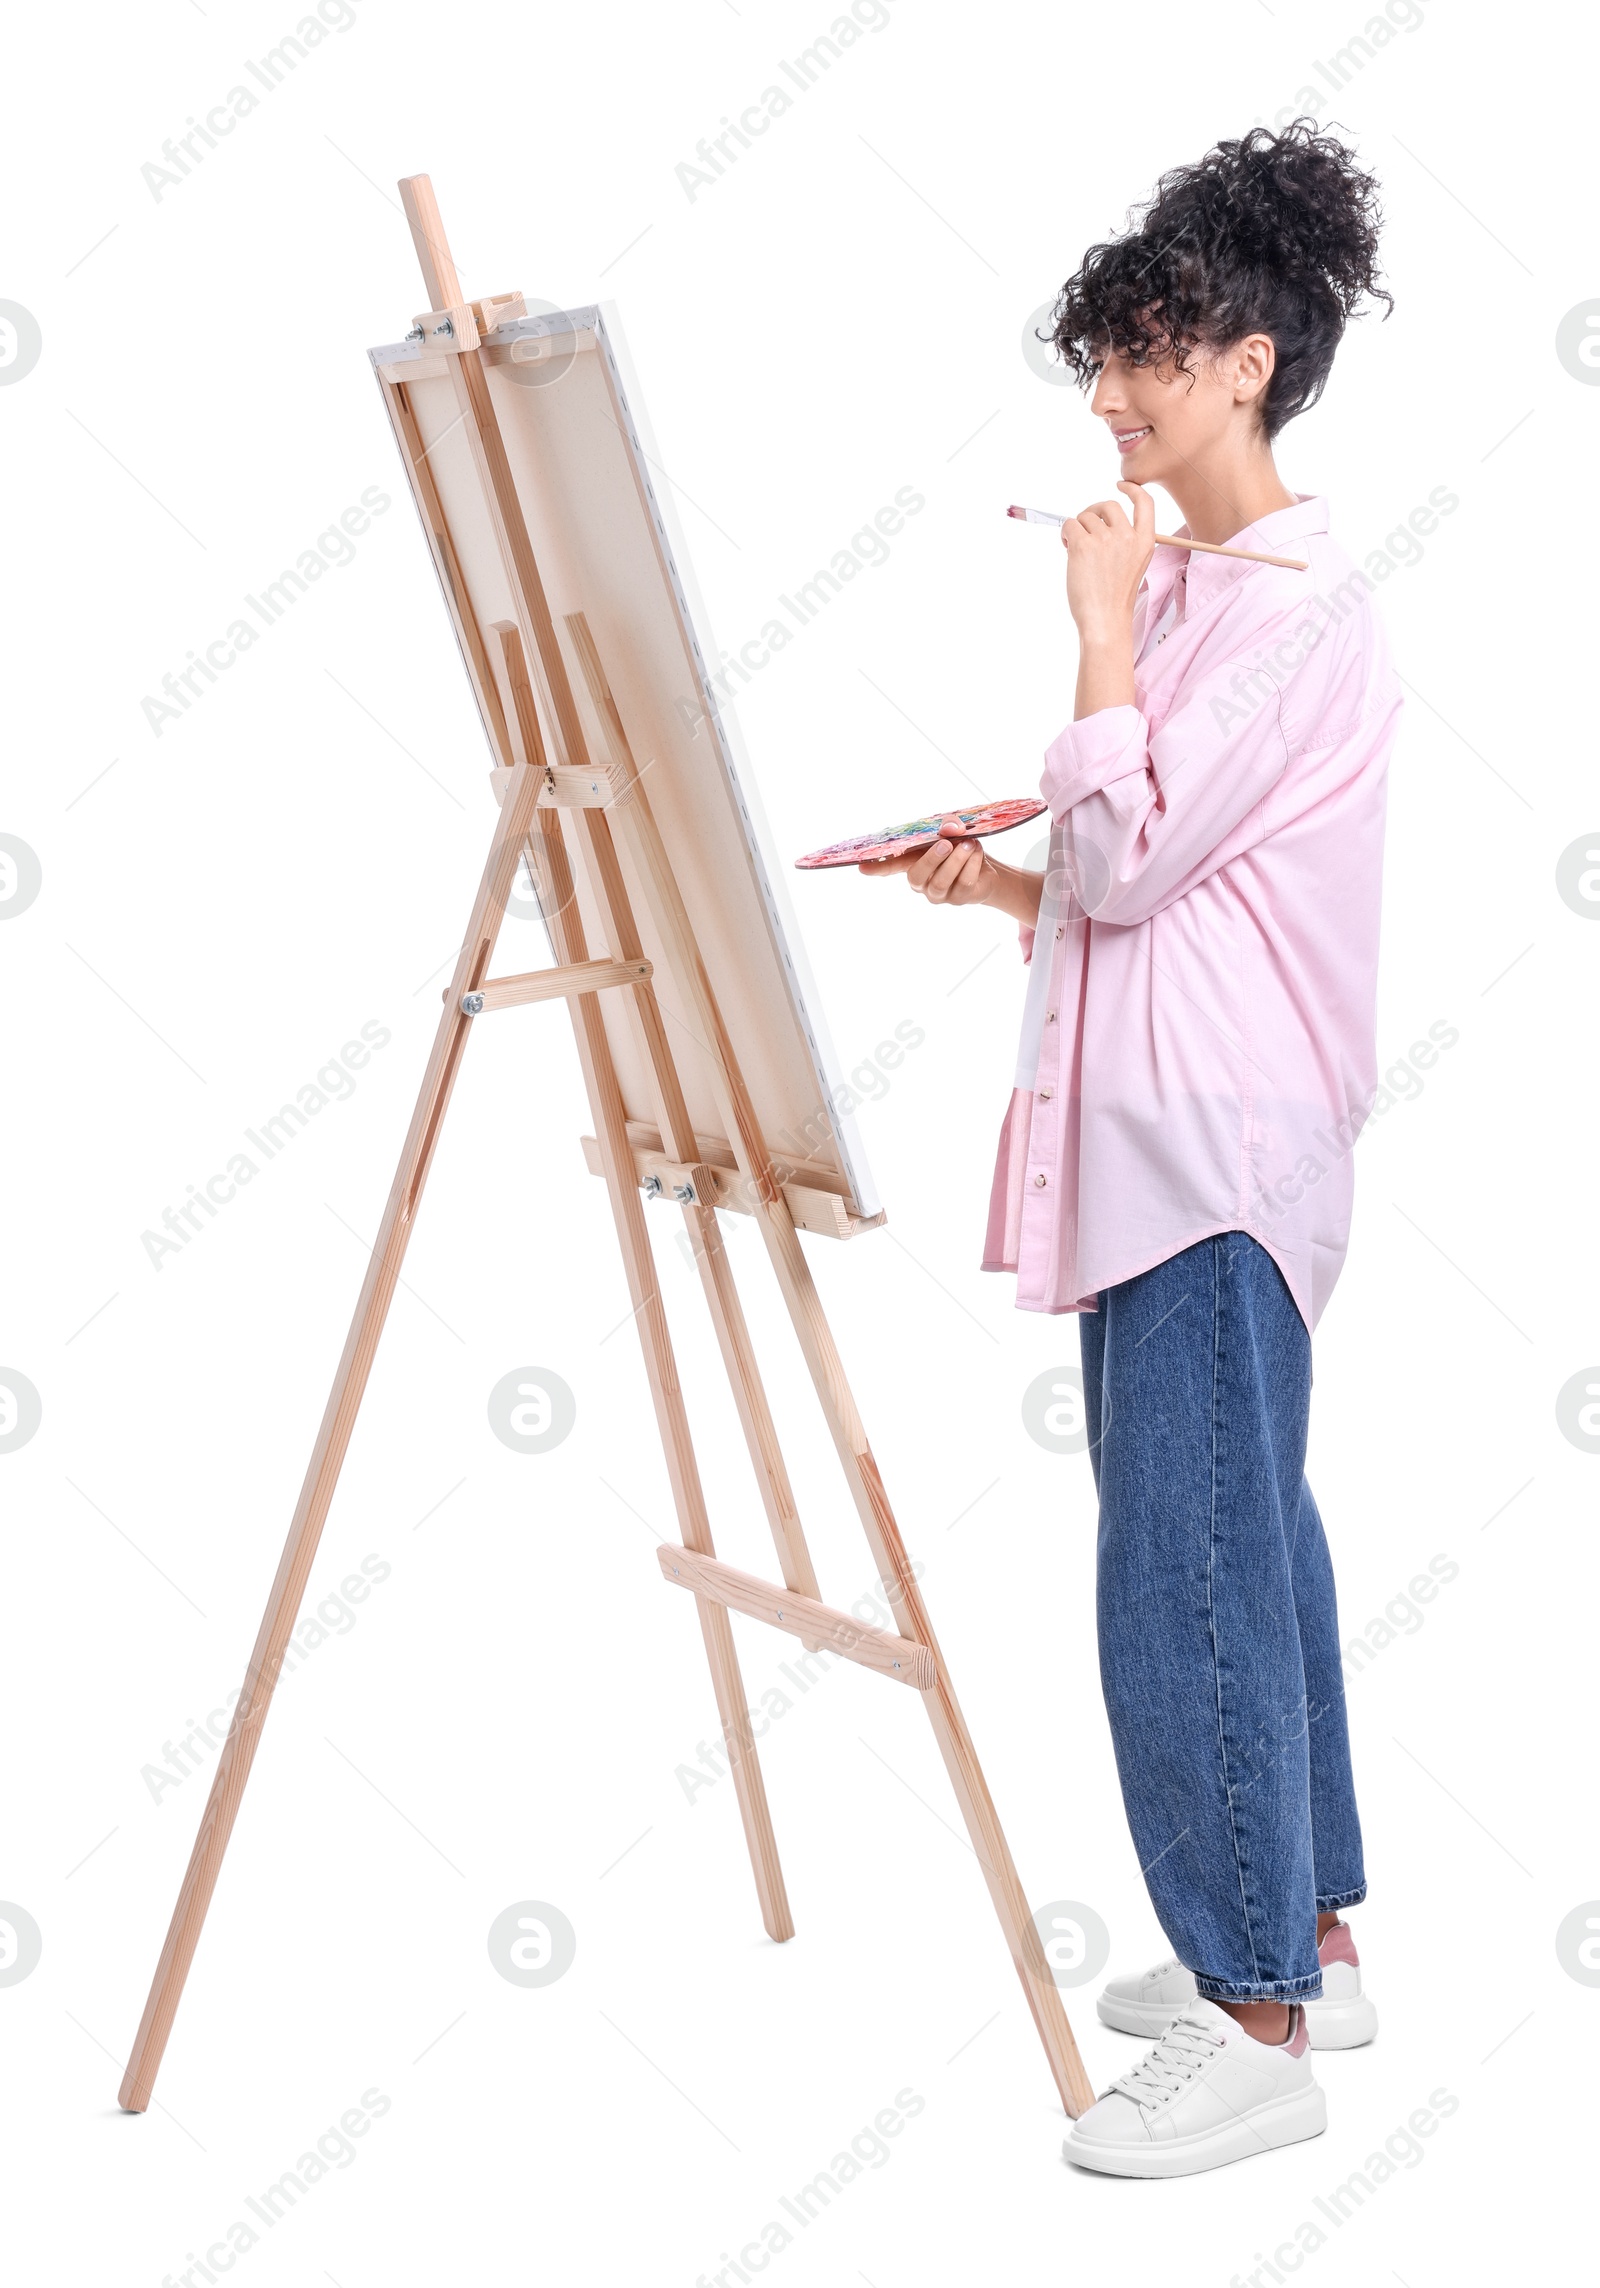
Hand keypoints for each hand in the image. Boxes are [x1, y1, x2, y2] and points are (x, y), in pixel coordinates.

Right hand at [859, 840, 1043, 927]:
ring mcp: (938, 894)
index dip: (876, 867)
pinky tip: (975, 851)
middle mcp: (921, 882)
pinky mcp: (958, 899)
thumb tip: (950, 827)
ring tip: (968, 843)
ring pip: (941, 881)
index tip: (861, 867)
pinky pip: (963, 883)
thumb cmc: (960, 846)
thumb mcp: (954, 830)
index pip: (889, 866)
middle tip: (945, 844)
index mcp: (912, 863)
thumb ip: (948, 824)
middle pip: (916, 876)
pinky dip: (972, 863)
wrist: (985, 868)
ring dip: (956, 860)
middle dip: (931, 859)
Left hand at [1061, 479, 1154, 639]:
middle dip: (1093, 512)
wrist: (1105, 620)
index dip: (1132, 490)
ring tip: (1076, 550)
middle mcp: (1127, 536)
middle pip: (1108, 505)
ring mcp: (1106, 540)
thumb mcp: (1133, 565)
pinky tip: (1068, 549)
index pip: (1145, 503)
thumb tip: (1098, 523)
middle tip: (1085, 529)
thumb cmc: (1115, 599)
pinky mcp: (1083, 545)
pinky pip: (1070, 524)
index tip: (1121, 485)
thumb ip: (1124, 542)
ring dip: (1077, 529)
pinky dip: (1065, 533)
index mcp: (1145, 541)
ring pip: (1086, 516)